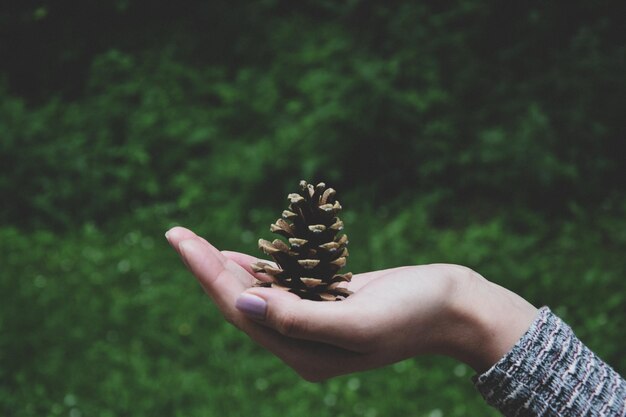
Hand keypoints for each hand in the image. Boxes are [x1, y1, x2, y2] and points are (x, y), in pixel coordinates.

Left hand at [165, 226, 537, 380]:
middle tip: (176, 233)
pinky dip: (260, 268)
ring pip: (258, 294)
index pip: (240, 311)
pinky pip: (282, 286)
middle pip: (242, 302)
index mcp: (303, 353)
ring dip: (227, 268)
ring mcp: (314, 323)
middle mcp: (302, 343)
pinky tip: (240, 255)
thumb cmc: (413, 314)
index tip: (181, 240)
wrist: (455, 307)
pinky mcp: (327, 302)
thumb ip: (298, 318)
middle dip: (208, 268)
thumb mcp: (357, 321)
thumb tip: (243, 305)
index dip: (207, 275)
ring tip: (195, 243)